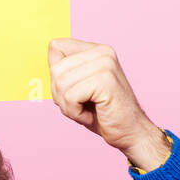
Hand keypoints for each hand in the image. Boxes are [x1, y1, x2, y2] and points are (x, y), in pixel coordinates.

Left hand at [47, 39, 160, 157]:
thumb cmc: (101, 113)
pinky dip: (75, 113)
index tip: (75, 90)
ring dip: (67, 106)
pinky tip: (90, 116)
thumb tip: (50, 51)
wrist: (129, 132)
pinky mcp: (106, 80)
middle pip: (55, 69)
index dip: (56, 75)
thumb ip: (64, 68)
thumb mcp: (77, 86)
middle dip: (60, 95)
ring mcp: (105, 64)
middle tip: (80, 105)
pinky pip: (70, 97)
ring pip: (60, 84)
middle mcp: (102, 52)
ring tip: (85, 111)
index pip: (56, 47)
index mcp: (96, 50)